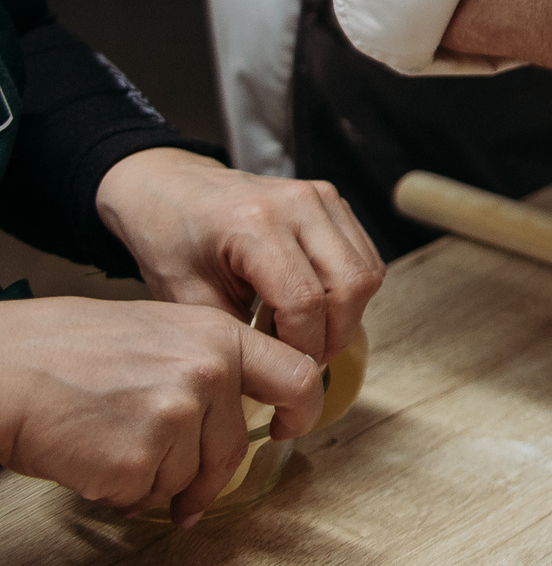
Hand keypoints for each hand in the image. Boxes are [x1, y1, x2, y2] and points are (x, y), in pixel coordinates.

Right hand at [0, 296, 321, 524]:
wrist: (8, 370)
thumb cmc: (70, 349)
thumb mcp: (162, 329)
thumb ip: (210, 360)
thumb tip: (242, 403)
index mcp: (219, 336)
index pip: (298, 377)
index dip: (302, 411)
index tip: (289, 427)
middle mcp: (209, 373)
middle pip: (235, 447)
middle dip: (210, 477)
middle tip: (190, 492)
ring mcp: (176, 416)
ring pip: (188, 476)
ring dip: (154, 477)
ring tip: (112, 441)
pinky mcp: (138, 459)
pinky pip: (146, 496)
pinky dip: (121, 491)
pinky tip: (94, 458)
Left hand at [96, 148, 383, 366]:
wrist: (169, 187)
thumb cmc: (169, 240)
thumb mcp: (187, 298)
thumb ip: (237, 337)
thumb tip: (277, 378)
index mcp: (255, 225)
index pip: (306, 300)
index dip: (303, 348)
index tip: (286, 376)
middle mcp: (298, 204)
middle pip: (351, 285)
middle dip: (334, 336)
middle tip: (305, 363)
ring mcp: (322, 198)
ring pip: (368, 272)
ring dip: (347, 316)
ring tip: (310, 336)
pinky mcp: (333, 201)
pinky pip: (365, 256)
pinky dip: (350, 292)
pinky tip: (316, 307)